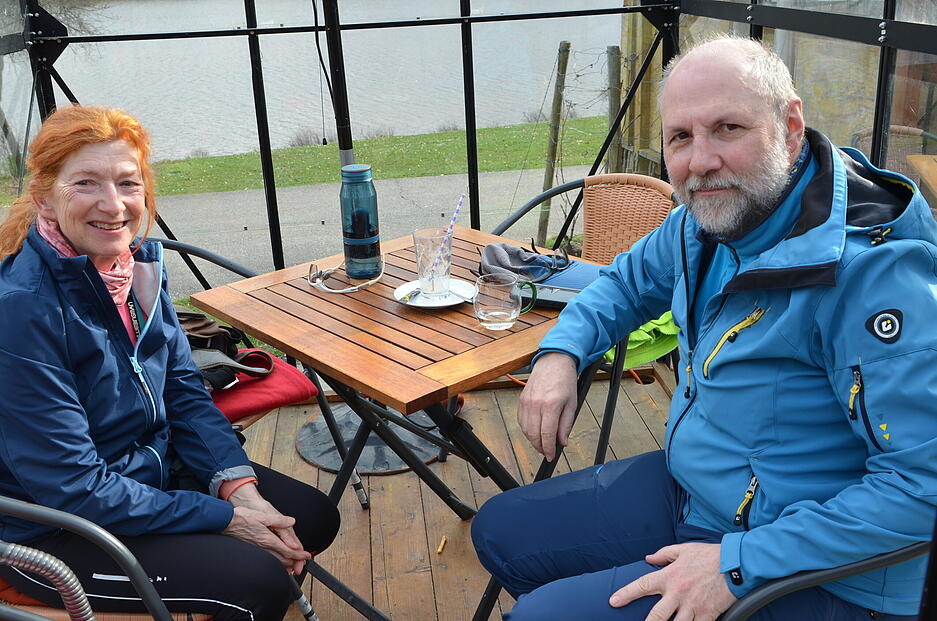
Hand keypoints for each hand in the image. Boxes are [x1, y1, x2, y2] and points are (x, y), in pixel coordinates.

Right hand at [224, 484, 310, 574]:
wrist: (225, 522)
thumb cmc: (242, 517)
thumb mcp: (264, 515)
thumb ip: (279, 520)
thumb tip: (292, 522)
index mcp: (268, 539)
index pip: (288, 551)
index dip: (299, 555)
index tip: (307, 557)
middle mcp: (263, 547)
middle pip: (283, 559)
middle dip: (295, 562)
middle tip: (303, 562)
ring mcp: (257, 550)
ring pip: (275, 562)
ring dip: (286, 564)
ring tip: (293, 565)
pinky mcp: (252, 550)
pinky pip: (267, 560)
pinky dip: (275, 563)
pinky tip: (276, 562)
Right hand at [517, 353, 577, 461]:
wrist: (553, 361)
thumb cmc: (565, 380)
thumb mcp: (572, 404)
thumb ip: (566, 425)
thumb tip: (562, 442)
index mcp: (551, 404)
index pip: (547, 434)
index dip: (548, 449)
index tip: (551, 456)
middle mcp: (536, 404)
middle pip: (533, 434)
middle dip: (540, 447)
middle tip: (546, 451)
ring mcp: (526, 402)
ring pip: (525, 429)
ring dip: (532, 440)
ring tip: (542, 443)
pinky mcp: (521, 400)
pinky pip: (521, 421)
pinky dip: (527, 430)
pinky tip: (534, 431)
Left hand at [609, 543, 735, 620]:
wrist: (735, 563)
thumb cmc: (709, 556)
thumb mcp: (683, 550)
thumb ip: (663, 554)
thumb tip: (648, 559)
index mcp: (669, 576)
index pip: (642, 585)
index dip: (626, 594)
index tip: (613, 601)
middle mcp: (678, 593)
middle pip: (656, 616)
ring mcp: (692, 606)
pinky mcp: (707, 615)